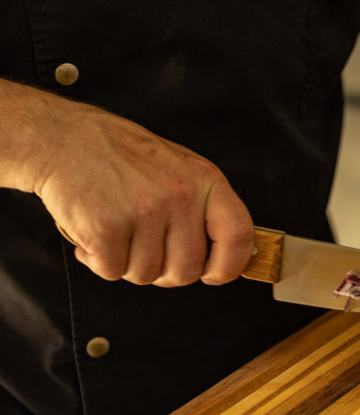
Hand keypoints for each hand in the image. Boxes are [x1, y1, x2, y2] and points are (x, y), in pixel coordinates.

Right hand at [31, 98, 253, 287]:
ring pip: (146, 275)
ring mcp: (144, 212)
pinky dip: (98, 261)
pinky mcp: (107, 228)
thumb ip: (203, 206)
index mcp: (204, 179)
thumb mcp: (179, 167)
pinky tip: (94, 234)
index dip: (229, 266)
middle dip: (164, 271)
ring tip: (117, 230)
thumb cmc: (122, 156)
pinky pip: (112, 272)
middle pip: (187, 271)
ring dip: (127, 263)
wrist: (65, 139)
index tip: (214, 275)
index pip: (239, 235)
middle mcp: (179, 195)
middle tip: (144, 247)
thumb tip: (226, 255)